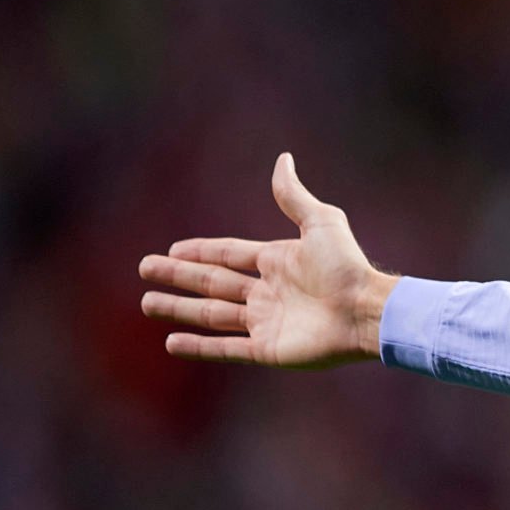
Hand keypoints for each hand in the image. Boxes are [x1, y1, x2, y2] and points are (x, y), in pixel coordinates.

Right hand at [139, 153, 396, 366]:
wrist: (365, 311)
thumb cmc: (347, 266)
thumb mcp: (320, 222)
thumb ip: (294, 196)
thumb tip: (283, 158)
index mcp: (277, 261)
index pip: (228, 254)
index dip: (200, 251)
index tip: (171, 249)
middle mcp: (267, 292)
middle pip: (212, 282)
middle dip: (177, 276)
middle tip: (144, 269)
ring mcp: (265, 322)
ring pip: (211, 314)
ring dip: (179, 309)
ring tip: (147, 302)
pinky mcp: (267, 350)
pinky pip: (225, 348)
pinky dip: (198, 346)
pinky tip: (171, 342)